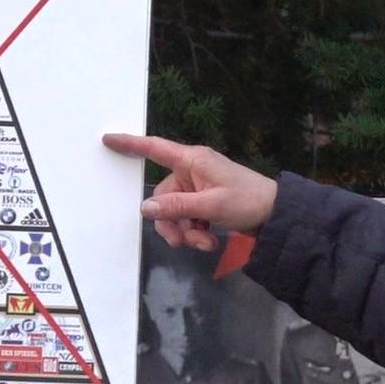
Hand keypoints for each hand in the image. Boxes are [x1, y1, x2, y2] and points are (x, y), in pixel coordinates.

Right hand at [101, 134, 278, 251]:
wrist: (276, 215)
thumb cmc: (247, 200)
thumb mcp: (211, 205)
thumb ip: (177, 206)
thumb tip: (146, 208)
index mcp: (193, 160)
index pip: (156, 148)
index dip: (131, 144)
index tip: (108, 139)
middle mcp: (192, 171)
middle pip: (163, 198)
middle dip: (172, 223)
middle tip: (183, 241)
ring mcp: (198, 189)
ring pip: (174, 213)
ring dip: (186, 232)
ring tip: (205, 244)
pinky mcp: (205, 204)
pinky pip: (188, 219)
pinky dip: (195, 233)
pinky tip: (210, 241)